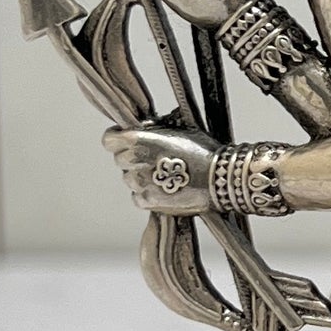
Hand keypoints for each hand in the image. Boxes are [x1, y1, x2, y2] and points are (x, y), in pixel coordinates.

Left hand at [103, 124, 217, 214]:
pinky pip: (137, 197)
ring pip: (129, 179)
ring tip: (163, 176)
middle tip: (154, 159)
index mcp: (139, 140)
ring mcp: (141, 183)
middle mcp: (135, 161)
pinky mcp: (149, 201)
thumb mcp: (179, 129)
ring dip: (141, 177)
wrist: (221, 178)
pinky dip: (147, 194)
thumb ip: (155, 129)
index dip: (117, 139)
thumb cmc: (204, 151)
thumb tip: (144, 128)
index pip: (109, 140)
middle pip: (120, 160)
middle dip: (133, 159)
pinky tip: (164, 189)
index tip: (126, 141)